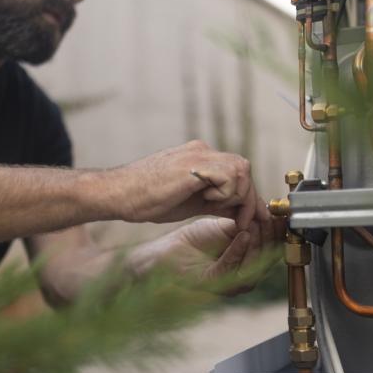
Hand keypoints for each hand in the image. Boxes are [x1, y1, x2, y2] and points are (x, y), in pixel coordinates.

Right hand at [97, 141, 268, 229]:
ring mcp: (199, 154)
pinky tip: (204, 199)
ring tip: (214, 207)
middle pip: (244, 169)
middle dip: (249, 198)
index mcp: (201, 158)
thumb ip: (217, 202)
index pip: (237, 172)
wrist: (118, 194)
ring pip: (241, 170)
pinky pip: (229, 176)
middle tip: (243, 222)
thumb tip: (241, 212)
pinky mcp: (194, 163)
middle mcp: (203, 151)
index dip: (249, 196)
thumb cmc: (147, 200)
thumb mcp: (192, 203)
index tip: (253, 218)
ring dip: (236, 196)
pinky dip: (224, 193)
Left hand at [125, 217, 282, 295]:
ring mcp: (226, 283)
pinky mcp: (211, 283)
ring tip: (259, 222)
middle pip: (266, 259)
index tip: (282, 216)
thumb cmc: (189, 243)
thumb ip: (245, 223)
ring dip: (259, 241)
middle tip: (272, 217)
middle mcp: (239, 277)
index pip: (269, 250)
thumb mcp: (223, 227)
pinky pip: (230, 267)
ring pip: (252, 265)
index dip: (277, 233)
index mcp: (244, 264)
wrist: (161, 253)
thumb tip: (269, 211)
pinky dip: (239, 250)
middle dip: (271, 236)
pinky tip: (244, 234)